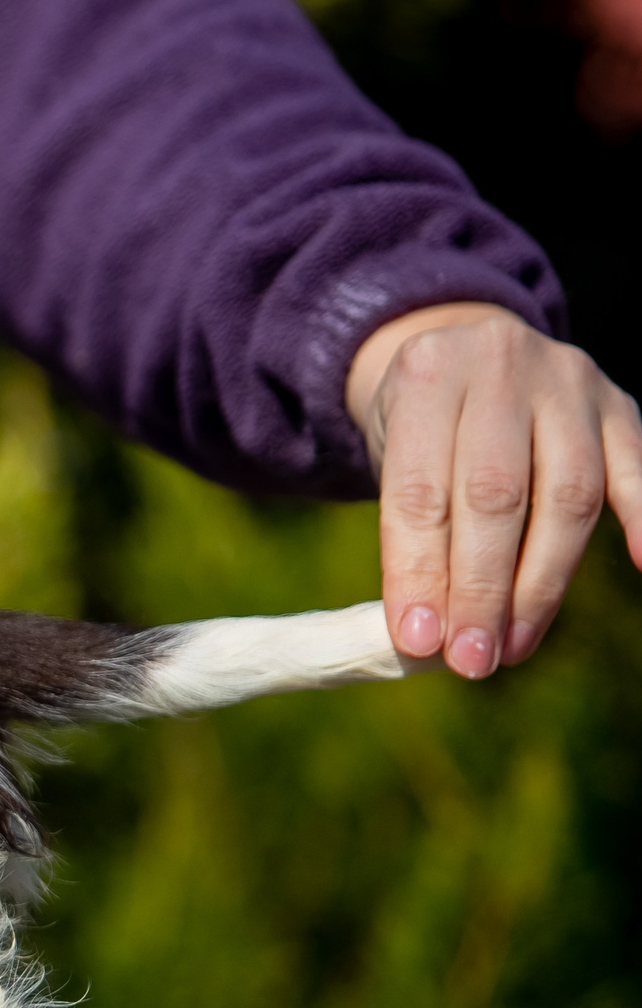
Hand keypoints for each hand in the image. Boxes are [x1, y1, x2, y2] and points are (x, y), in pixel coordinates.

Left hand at [347, 302, 641, 677]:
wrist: (468, 347)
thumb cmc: (421, 424)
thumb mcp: (390, 456)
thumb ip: (409, 532)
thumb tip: (425, 635)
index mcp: (425, 376)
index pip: (421, 492)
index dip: (418, 573)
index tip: (418, 641)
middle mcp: (500, 368)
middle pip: (496, 496)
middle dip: (481, 589)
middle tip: (470, 659)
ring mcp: (568, 382)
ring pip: (568, 494)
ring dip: (542, 582)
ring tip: (514, 645)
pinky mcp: (619, 404)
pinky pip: (637, 466)